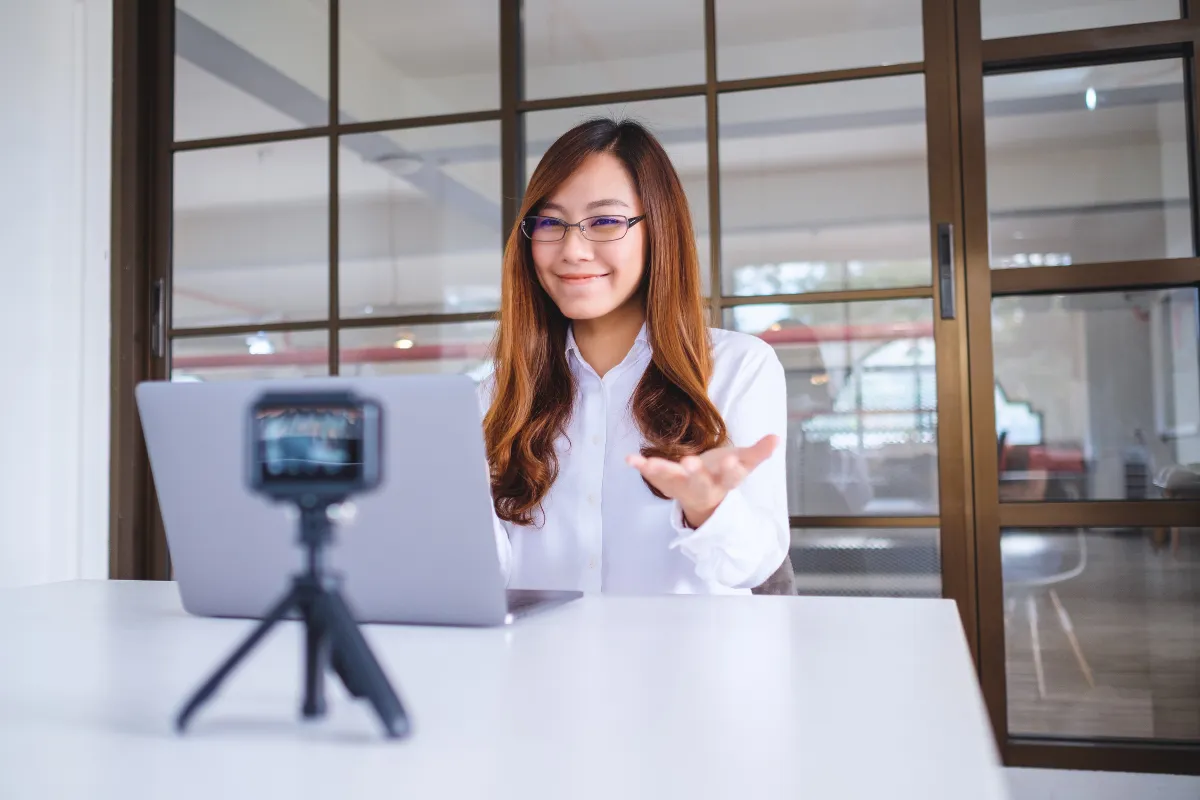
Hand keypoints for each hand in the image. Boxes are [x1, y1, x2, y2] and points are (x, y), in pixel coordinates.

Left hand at [625, 435, 778, 527]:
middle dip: (695, 473)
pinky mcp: (665, 483)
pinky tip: (629, 459)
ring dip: (661, 471)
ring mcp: (682, 486)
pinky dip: (640, 467)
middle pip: (699, 481)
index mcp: (725, 480)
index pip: (732, 475)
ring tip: (649, 463)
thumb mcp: (744, 464)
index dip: (733, 468)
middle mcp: (703, 486)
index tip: (733, 459)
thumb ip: (759, 452)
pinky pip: (651, 475)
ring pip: (672, 480)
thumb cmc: (723, 474)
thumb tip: (777, 437)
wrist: (704, 500)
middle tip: (689, 463)